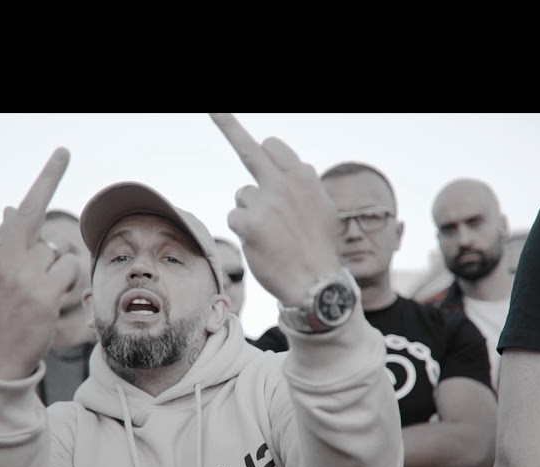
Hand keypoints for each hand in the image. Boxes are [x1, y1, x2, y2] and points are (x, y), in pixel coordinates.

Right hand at [0, 148, 83, 379]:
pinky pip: (70, 272)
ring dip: (55, 275)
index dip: (48, 179)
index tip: (64, 153)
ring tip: (35, 299)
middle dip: (46, 260)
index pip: (23, 210)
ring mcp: (25, 276)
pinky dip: (66, 284)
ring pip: (60, 256)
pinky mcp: (43, 294)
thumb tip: (10, 207)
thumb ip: (4, 242)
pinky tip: (48, 303)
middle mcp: (6, 259)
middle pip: (47, 240)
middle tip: (30, 288)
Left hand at [210, 113, 342, 305]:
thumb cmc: (319, 248)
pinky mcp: (249, 223)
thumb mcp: (324, 209)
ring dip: (250, 212)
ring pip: (242, 196)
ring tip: (271, 234)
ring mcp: (265, 202)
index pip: (273, 148)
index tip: (251, 136)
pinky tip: (261, 244)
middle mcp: (283, 183)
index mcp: (303, 176)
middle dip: (229, 126)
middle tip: (215, 110)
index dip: (263, 150)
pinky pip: (234, 217)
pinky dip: (243, 230)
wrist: (316, 284)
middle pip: (248, 151)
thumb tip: (299, 165)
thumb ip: (305, 185)